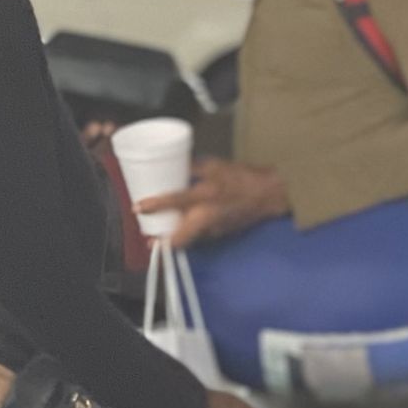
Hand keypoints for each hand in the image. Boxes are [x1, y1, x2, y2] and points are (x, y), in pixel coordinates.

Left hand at [137, 158, 286, 247]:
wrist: (269, 195)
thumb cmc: (244, 178)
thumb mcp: (216, 166)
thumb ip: (192, 167)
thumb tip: (174, 166)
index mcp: (204, 195)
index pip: (174, 201)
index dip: (154, 205)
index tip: (138, 208)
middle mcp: (207, 216)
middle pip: (178, 239)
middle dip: (162, 242)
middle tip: (150, 239)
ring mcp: (214, 229)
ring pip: (188, 239)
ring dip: (175, 238)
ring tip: (162, 234)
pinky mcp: (220, 234)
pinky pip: (200, 235)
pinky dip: (191, 233)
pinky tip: (187, 226)